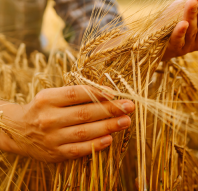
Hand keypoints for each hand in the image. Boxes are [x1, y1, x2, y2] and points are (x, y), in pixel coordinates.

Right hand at [0, 85, 133, 161]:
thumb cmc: (43, 108)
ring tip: (126, 121)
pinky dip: (95, 145)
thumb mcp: (53, 95)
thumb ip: (76, 94)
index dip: (99, 93)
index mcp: (48, 99)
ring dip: (108, 126)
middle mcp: (48, 118)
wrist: (18, 131)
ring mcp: (51, 137)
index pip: (77, 93)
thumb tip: (107, 93)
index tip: (117, 93)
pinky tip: (110, 139)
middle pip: (84, 113)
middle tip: (129, 106)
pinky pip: (78, 149)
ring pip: (84, 132)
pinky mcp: (55, 153)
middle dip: (110, 109)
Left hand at [162, 0, 197, 59]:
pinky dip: (181, 32)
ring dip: (192, 15)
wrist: (155, 40)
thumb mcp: (188, 9)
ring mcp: (189, 46)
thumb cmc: (174, 21)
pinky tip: (182, 23)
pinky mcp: (175, 49)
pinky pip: (179, 40)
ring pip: (192, 30)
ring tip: (192, 1)